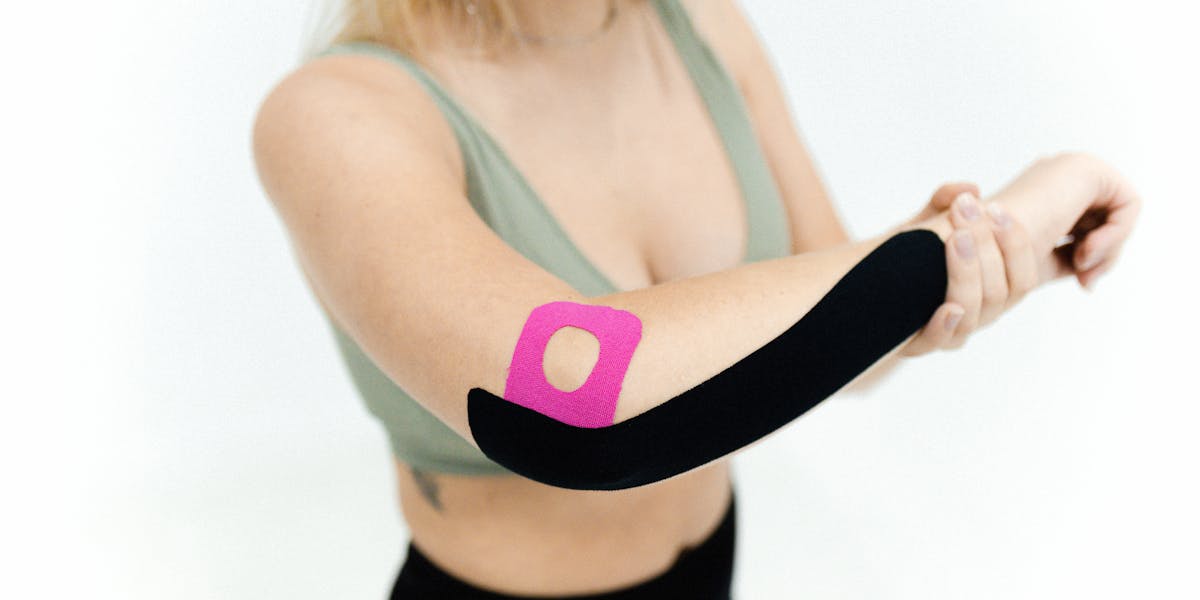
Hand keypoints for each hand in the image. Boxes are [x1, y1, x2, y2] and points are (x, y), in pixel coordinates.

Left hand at [899, 184, 1039, 355]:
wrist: (862, 285)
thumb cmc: (904, 256)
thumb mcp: (923, 225)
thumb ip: (942, 204)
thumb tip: (967, 189)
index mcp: (993, 290)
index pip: (1024, 275)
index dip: (1016, 242)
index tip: (996, 207)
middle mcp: (979, 314)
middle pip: (1001, 291)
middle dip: (986, 245)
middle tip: (967, 209)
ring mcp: (950, 331)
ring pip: (975, 312)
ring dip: (968, 272)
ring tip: (956, 236)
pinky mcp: (917, 342)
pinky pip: (939, 341)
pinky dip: (945, 325)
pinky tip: (948, 307)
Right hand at [989, 153, 1142, 288]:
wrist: (981, 251)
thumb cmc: (999, 261)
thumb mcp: (1042, 263)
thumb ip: (1069, 258)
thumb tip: (1092, 268)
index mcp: (1043, 192)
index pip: (1089, 223)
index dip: (1092, 257)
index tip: (1082, 282)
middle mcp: (1057, 174)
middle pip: (1108, 216)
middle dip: (1105, 254)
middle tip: (1086, 280)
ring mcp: (1070, 167)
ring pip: (1120, 212)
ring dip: (1109, 248)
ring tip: (1082, 264)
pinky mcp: (1085, 168)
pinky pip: (1128, 203)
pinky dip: (1116, 234)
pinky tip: (1087, 249)